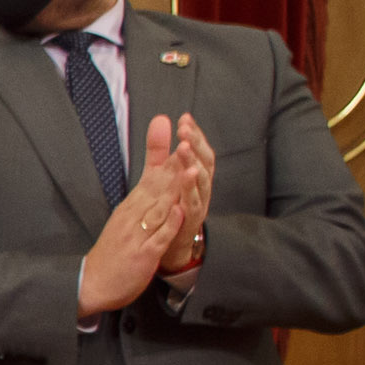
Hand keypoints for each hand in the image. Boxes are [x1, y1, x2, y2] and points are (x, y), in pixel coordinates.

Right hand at [78, 126, 187, 314]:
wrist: (92, 283)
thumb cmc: (112, 253)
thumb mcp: (126, 221)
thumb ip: (143, 201)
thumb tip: (156, 179)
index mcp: (131, 207)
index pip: (151, 173)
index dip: (163, 150)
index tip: (172, 124)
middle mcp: (133, 215)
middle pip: (157, 183)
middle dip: (172, 159)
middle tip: (184, 136)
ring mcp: (138, 233)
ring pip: (159, 206)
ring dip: (174, 187)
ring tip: (188, 167)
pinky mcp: (143, 254)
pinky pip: (158, 237)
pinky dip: (169, 223)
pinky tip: (179, 210)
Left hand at [157, 112, 214, 274]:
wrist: (170, 247)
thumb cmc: (170, 208)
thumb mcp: (164, 175)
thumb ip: (160, 150)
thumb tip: (161, 118)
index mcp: (195, 177)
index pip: (199, 151)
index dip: (194, 134)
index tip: (184, 117)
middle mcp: (201, 189)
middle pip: (204, 162)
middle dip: (196, 145)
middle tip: (185, 130)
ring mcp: (198, 206)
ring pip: (201, 183)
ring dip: (193, 165)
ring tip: (185, 149)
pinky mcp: (189, 223)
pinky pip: (192, 207)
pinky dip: (190, 194)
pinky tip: (186, 180)